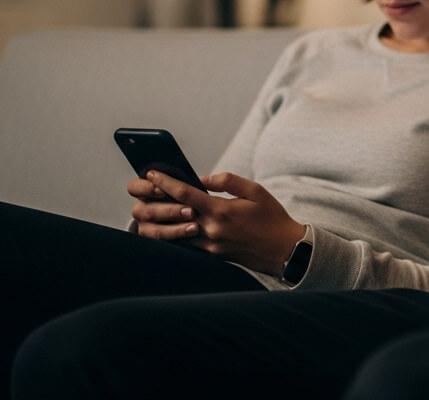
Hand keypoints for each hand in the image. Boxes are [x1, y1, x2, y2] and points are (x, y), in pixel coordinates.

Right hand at [128, 175, 198, 239]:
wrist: (199, 224)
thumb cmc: (195, 200)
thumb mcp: (198, 188)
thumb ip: (204, 181)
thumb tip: (205, 181)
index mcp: (148, 191)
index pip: (134, 187)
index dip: (145, 188)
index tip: (162, 191)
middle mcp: (143, 209)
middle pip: (145, 211)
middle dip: (169, 211)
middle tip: (191, 211)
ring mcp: (147, 228)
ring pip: (154, 232)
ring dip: (175, 229)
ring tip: (195, 227)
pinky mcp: (156, 244)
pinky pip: (162, 245)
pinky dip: (176, 241)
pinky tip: (191, 239)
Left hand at [131, 170, 304, 275]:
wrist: (284, 250)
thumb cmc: (272, 217)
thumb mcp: (255, 191)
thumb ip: (227, 181)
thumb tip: (204, 178)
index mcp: (222, 211)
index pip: (185, 194)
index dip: (166, 182)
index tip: (152, 173)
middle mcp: (212, 230)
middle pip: (174, 213)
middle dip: (156, 200)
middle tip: (144, 189)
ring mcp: (210, 246)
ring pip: (175, 233)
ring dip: (161, 220)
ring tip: (152, 207)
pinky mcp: (212, 255)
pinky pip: (186, 244)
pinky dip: (175, 234)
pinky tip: (168, 225)